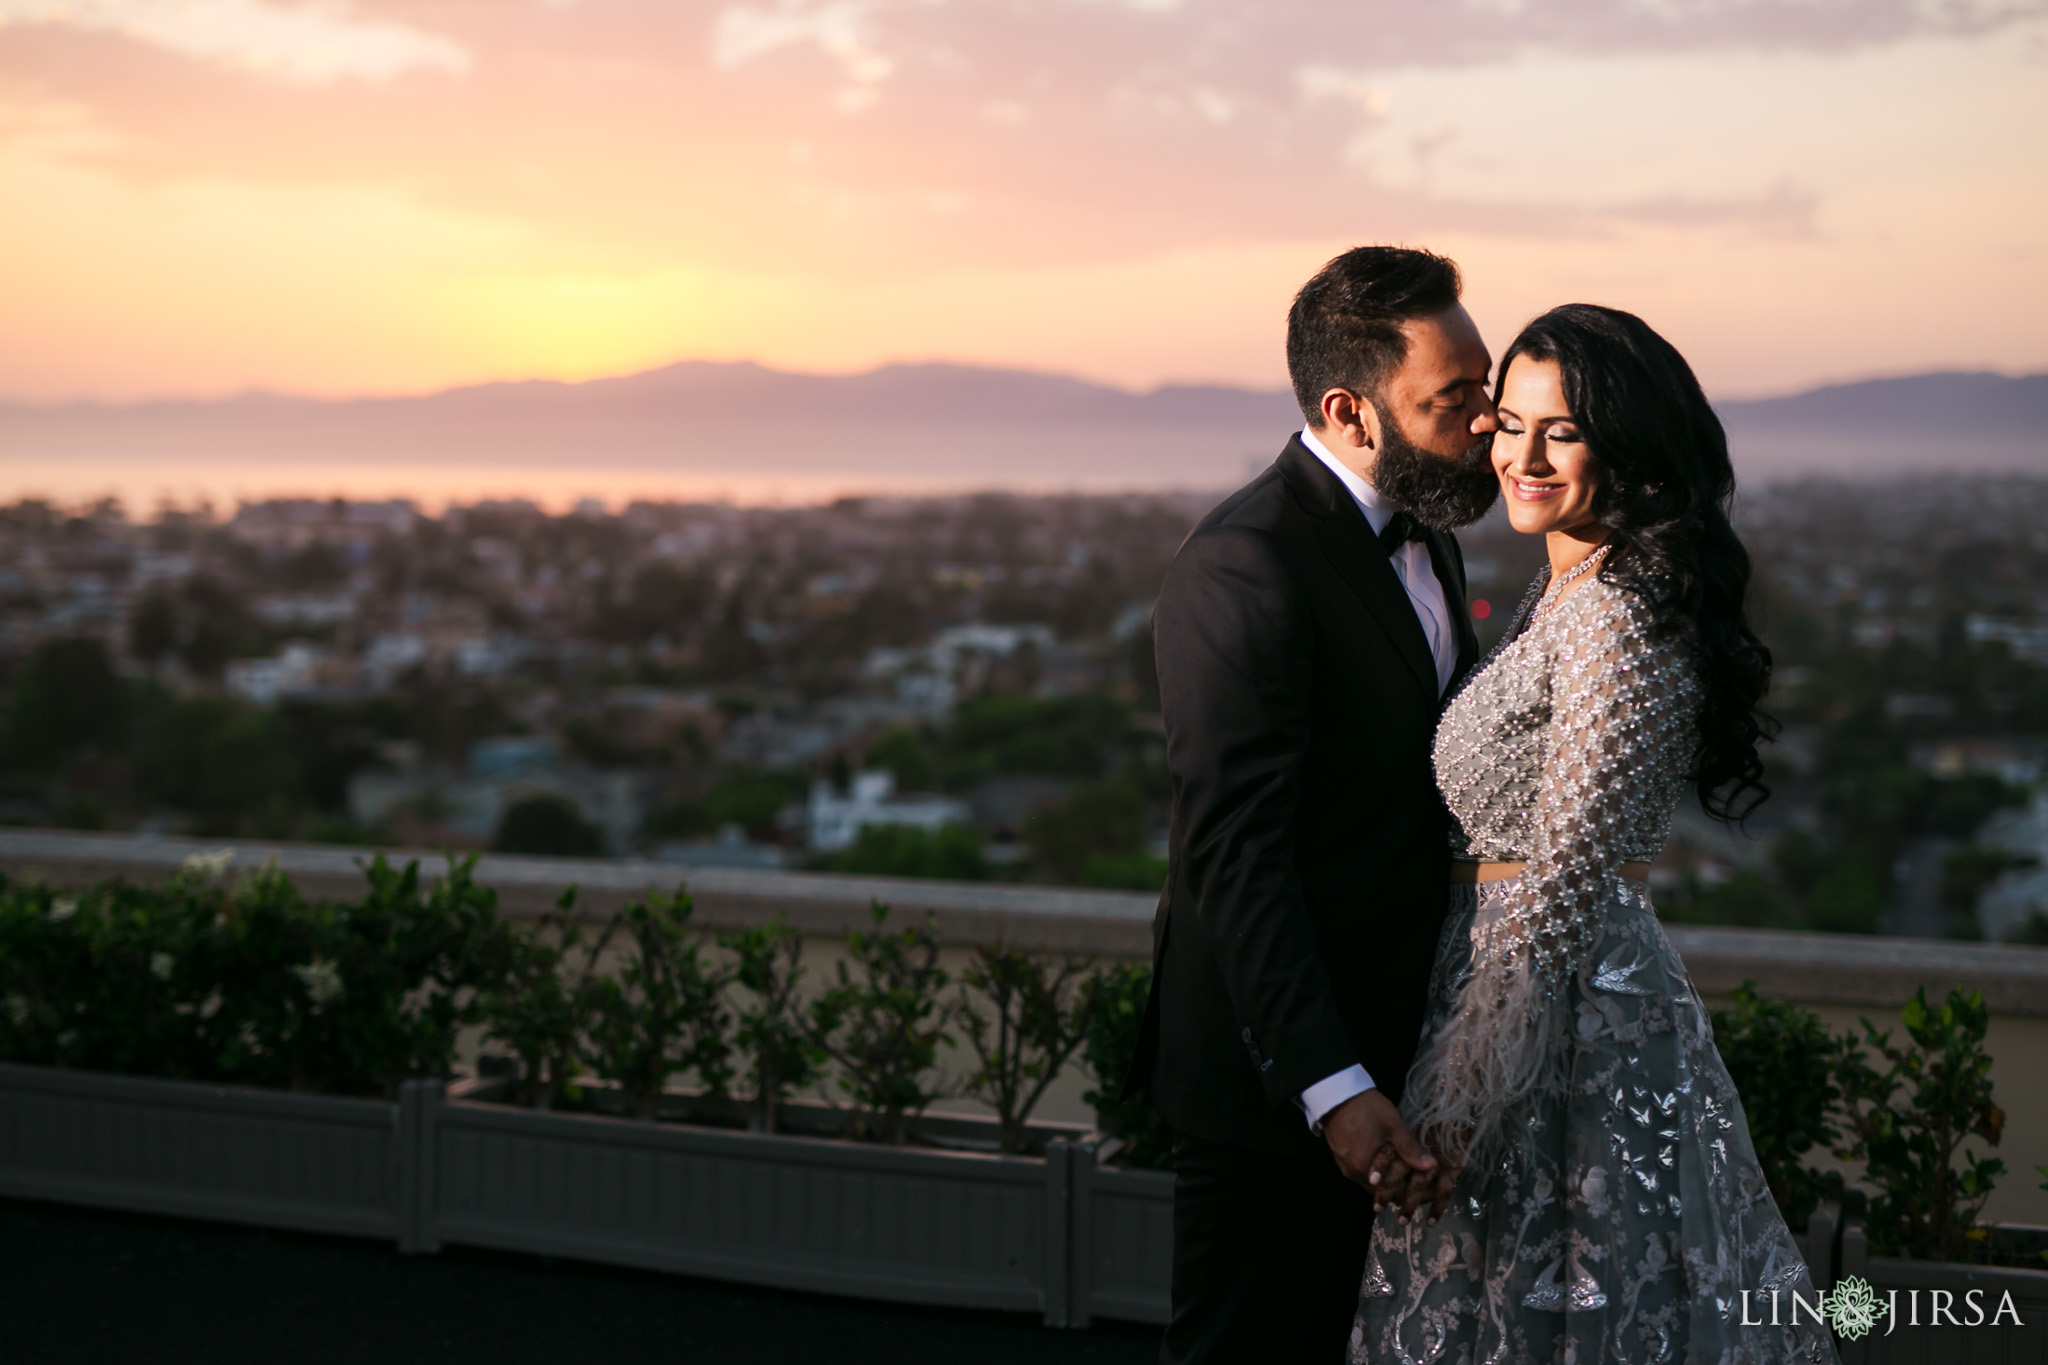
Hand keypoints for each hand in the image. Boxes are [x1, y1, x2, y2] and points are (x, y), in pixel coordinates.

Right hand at [1322, 1089, 1434, 1204]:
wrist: (1337, 1094)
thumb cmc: (1368, 1108)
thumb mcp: (1393, 1126)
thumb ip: (1411, 1150)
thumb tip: (1432, 1166)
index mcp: (1368, 1168)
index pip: (1394, 1192)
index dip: (1410, 1190)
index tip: (1423, 1183)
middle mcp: (1355, 1173)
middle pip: (1382, 1190)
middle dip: (1399, 1186)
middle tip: (1415, 1175)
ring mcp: (1346, 1167)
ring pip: (1372, 1183)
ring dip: (1387, 1178)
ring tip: (1401, 1166)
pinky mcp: (1341, 1160)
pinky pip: (1362, 1174)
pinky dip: (1375, 1171)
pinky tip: (1384, 1160)